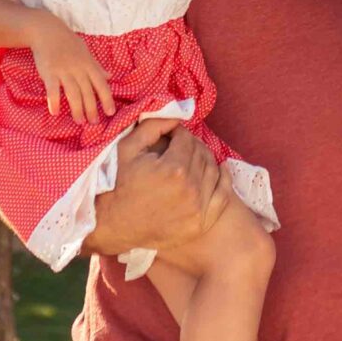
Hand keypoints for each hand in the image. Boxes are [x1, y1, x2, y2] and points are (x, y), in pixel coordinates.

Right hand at [34, 24, 113, 122]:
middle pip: (88, 92)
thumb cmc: (68, 42)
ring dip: (77, 109)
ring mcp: (64, 71)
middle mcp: (78, 69)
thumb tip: (110, 77)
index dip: (107, 99)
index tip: (111, 113)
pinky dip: (54, 101)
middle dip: (92, 109)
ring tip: (79, 121)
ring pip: (73, 93)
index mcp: (89, 64)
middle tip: (93, 123)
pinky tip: (54, 112)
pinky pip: (52, 89)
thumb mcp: (86, 52)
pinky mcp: (49, 72)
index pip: (101, 85)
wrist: (47, 31)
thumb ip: (96, 66)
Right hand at [81, 118, 224, 257]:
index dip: (178, 134)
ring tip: (192, 158)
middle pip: (201, 153)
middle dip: (190, 145)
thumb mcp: (128, 149)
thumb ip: (152, 126)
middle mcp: (190, 188)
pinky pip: (223, 195)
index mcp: (174, 169)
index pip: (187, 139)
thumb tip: (177, 115)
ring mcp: (199, 207)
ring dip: (204, 159)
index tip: (170, 137)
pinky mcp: (202, 222)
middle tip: (180, 147)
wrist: (117, 224)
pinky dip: (224, 179)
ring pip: (213, 170)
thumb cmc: (120, 184)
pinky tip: (220, 170)